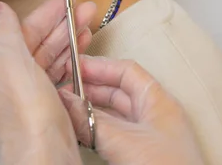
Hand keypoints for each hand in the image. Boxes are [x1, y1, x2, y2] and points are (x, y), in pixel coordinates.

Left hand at [0, 1, 81, 164]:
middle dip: (64, 24)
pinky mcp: (53, 114)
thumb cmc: (27, 119)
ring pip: (54, 62)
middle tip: (88, 9)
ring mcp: (35, 100)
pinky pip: (64, 82)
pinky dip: (75, 67)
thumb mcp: (10, 66)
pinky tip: (85, 61)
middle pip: (42, 45)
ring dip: (71, 43)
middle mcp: (17, 82)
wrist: (43, 163)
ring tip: (90, 28)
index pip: (25, 31)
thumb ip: (3, 34)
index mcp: (3, 67)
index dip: (46, 13)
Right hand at [60, 56, 204, 164]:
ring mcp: (148, 137)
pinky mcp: (140, 156)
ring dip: (90, 111)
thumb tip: (63, 100)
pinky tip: (79, 132)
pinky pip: (114, 135)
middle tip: (63, 91)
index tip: (73, 67)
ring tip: (66, 109)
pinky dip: (95, 130)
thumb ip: (88, 119)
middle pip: (118, 91)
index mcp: (158, 101)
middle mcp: (154, 115)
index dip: (99, 67)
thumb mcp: (121, 140)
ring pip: (114, 115)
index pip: (127, 71)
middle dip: (90, 89)